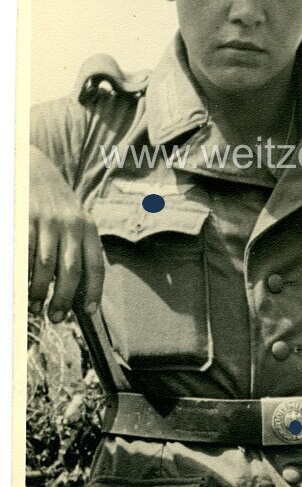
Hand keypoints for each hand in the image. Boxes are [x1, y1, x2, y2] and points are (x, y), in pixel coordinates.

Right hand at [29, 145, 103, 321]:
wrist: (33, 168)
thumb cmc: (56, 203)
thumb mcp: (74, 220)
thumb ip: (77, 248)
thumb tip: (76, 289)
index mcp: (88, 227)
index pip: (95, 264)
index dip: (94, 291)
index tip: (89, 312)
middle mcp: (71, 225)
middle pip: (70, 270)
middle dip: (64, 298)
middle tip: (57, 317)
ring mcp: (47, 223)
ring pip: (45, 266)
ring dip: (40, 291)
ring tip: (35, 306)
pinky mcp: (26, 221)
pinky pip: (25, 254)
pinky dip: (23, 274)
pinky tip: (22, 286)